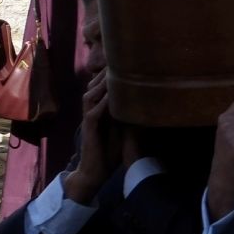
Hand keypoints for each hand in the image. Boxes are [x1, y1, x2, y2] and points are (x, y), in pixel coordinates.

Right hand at [65, 70, 118, 204]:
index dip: (108, 76)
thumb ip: (128, 115)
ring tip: (114, 72)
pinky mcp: (88, 130)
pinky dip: (102, 103)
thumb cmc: (111, 151)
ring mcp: (89, 120)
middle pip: (93, 87)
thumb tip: (145, 101)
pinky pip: (92, 113)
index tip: (123, 63)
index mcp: (99, 111)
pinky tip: (111, 95)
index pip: (101, 88)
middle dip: (103, 74)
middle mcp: (92, 113)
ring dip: (101, 85)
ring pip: (90, 96)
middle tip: (116, 61)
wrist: (97, 172)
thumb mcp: (123, 129)